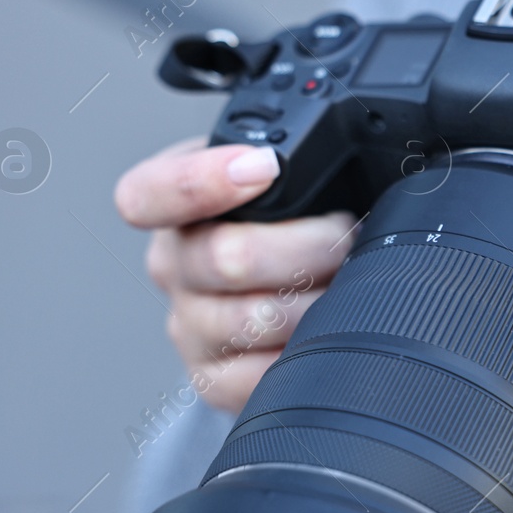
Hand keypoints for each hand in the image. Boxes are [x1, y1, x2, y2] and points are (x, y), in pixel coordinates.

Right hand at [115, 137, 353, 411]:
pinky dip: (307, 354)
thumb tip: (363, 134)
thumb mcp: (290, 173)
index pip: (150, 194)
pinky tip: (330, 331)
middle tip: (350, 234)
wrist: (301, 292)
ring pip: (252, 319)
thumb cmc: (301, 222)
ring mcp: (189, 326)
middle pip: (224, 259)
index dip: (201, 182)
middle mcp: (173, 265)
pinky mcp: (214, 378)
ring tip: (350, 282)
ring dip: (318, 300)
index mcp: (176, 205)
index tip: (264, 168)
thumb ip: (298, 155)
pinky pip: (258, 376)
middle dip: (309, 246)